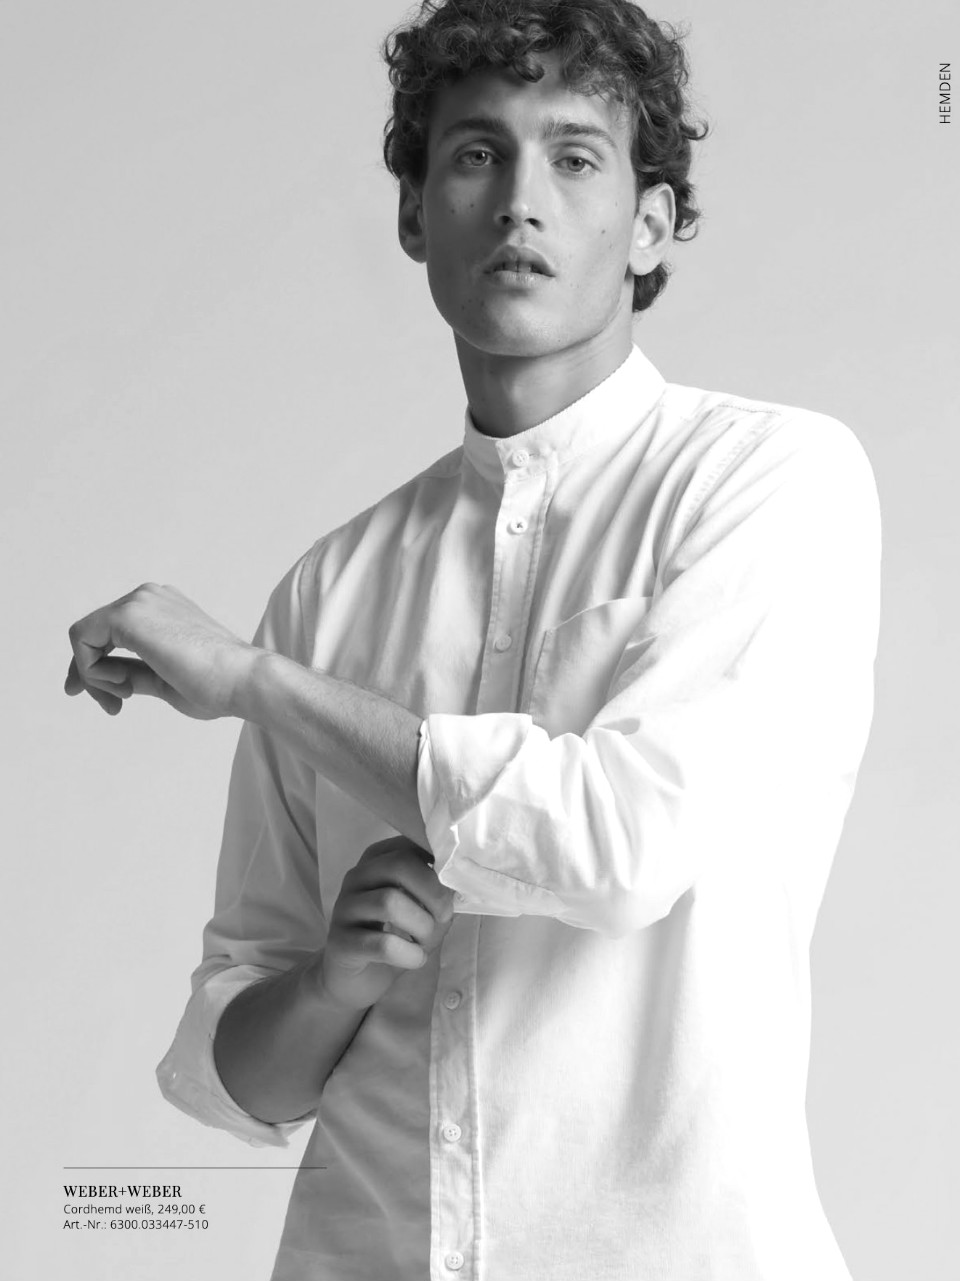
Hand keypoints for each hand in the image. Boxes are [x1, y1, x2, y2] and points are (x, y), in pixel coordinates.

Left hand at [65, 582, 255, 719]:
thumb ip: (134, 671)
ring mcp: (139, 601)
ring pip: (84, 637)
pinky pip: (81, 640)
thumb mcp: (163, 679)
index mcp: (164, 608)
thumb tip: (107, 674)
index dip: (98, 667)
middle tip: (112, 706)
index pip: (112, 633)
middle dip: (93, 675)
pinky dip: (91, 670)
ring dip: (94, 675)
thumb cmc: (218, 685)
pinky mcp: (128, 615)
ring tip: (123, 697)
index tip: (111, 700)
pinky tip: (121, 685)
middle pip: (94, 634)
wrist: (243, 681)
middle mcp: (150, 597)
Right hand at [319, 836, 456, 1009]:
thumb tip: (459, 883)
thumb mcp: (419, 909)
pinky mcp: (341, 942)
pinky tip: (414, 959)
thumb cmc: (393, 937)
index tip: (454, 885)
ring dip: (421, 926)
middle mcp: (356, 878)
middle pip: (398, 865)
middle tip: (445, 916)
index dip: (439, 863)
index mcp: (376, 861)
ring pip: (389, 902)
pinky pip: (382, 944)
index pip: (410, 844)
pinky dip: (409, 954)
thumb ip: (435, 892)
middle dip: (432, 892)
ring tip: (426, 943)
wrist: (354, 979)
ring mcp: (344, 908)